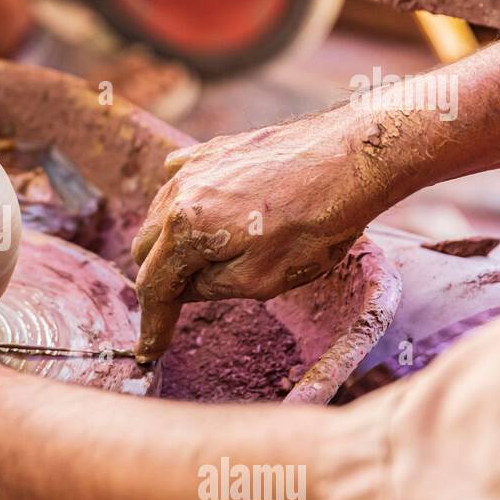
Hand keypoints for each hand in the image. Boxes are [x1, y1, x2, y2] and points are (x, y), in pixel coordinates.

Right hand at [131, 120, 373, 361]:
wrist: (353, 157)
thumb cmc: (316, 222)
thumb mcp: (263, 279)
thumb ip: (211, 288)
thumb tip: (185, 289)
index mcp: (186, 230)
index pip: (153, 285)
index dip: (152, 323)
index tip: (151, 349)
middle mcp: (179, 193)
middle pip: (145, 248)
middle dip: (159, 280)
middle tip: (181, 304)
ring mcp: (194, 166)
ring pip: (159, 215)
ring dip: (169, 243)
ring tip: (200, 262)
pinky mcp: (213, 150)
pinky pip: (179, 182)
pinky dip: (182, 207)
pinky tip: (202, 216)